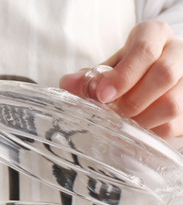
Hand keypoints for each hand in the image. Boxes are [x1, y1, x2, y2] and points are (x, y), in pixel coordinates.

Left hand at [59, 20, 182, 138]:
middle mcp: (177, 54)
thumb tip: (67, 83)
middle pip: (164, 74)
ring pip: (172, 103)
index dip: (123, 75)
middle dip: (133, 100)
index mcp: (154, 36)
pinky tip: (134, 130)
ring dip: (141, 119)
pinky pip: (172, 126)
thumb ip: (90, 77)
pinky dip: (148, 132)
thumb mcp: (109, 68)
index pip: (145, 49)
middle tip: (112, 112)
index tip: (102, 95)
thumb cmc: (127, 72)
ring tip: (122, 122)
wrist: (152, 79)